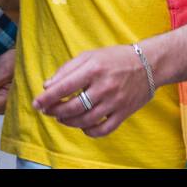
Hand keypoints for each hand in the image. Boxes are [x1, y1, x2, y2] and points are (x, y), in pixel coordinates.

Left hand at [31, 45, 153, 137]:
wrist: (149, 64)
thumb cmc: (115, 58)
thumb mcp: (90, 55)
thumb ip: (67, 69)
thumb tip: (48, 86)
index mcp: (94, 68)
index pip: (64, 87)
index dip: (47, 98)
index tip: (36, 103)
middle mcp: (104, 86)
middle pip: (73, 107)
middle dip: (55, 111)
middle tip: (47, 111)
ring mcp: (115, 102)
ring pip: (85, 120)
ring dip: (68, 122)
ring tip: (61, 118)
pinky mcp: (124, 113)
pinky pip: (103, 130)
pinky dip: (89, 131)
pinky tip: (82, 126)